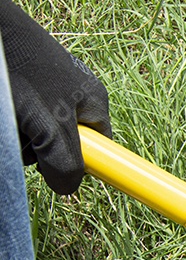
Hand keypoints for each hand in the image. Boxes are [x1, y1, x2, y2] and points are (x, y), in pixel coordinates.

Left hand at [0, 0, 110, 194]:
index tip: (66, 176)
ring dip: (21, 138)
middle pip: (64, 144)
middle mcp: (76, 97)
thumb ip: (65, 160)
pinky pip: (25, 120)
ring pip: (39, 133)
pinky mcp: (26, 88)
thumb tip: (69, 189)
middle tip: (26, 140)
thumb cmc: (23, 70)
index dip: (84, 165)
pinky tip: (7, 115)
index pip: (101, 150)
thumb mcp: (49, 124)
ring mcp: (50, 91)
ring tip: (11, 120)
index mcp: (94, 104)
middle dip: (41, 150)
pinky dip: (13, 124)